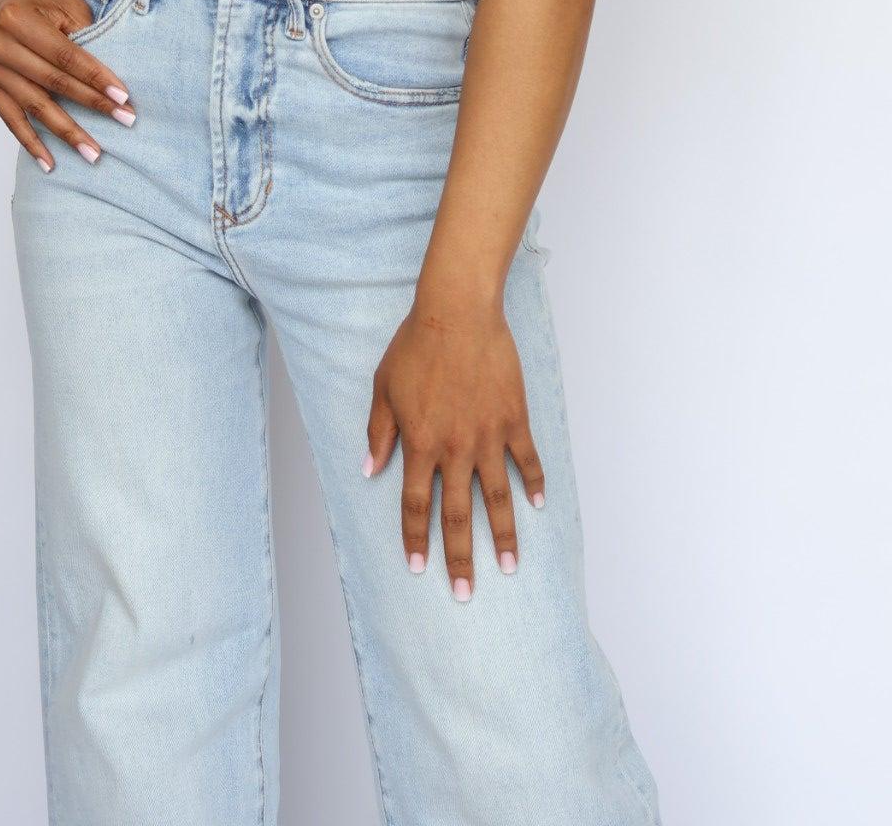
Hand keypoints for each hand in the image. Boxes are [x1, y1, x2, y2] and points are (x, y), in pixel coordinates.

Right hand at [0, 0, 134, 171]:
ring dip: (65, 133)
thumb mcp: (71, 7)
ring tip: (92, 153)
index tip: (124, 99)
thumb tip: (108, 89)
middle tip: (123, 123)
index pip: (65, 56)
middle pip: (51, 83)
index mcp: (15, 18)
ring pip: (33, 106)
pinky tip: (49, 163)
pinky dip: (30, 141)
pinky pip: (10, 117)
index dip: (96, 79)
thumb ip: (84, 42)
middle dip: (90, 105)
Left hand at [364, 291, 545, 597]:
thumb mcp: (384, 388)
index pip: (416, 505)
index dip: (416, 540)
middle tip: (465, 593)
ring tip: (509, 566)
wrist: (457, 312)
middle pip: (457, 515)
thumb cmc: (415, 346)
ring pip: (496, 497)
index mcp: (420, 443)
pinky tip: (537, 506)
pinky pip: (526, 459)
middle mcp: (455, 448)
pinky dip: (533, 483)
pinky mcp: (513, 418)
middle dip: (460, 558)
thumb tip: (369, 469)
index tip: (418, 569)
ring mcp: (488, 435)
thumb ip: (379, 432)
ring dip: (502, 535)